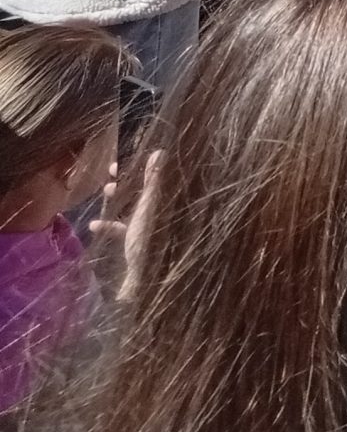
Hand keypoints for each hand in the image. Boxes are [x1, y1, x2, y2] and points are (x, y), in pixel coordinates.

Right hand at [95, 148, 163, 301]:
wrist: (145, 281)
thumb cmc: (148, 241)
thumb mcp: (148, 209)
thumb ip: (153, 182)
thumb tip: (160, 151)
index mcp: (166, 204)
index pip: (156, 179)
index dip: (141, 167)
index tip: (124, 159)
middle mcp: (160, 215)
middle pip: (144, 191)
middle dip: (127, 181)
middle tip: (111, 173)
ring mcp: (149, 229)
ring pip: (132, 208)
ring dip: (118, 200)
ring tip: (105, 193)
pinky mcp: (138, 244)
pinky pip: (123, 229)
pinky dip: (110, 226)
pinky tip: (95, 226)